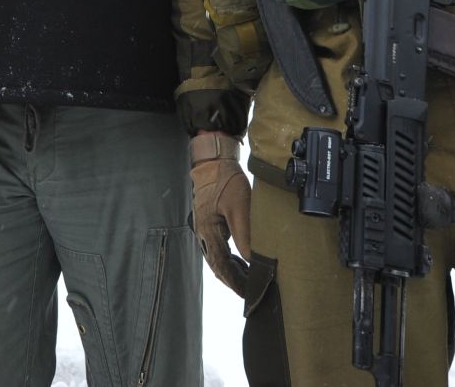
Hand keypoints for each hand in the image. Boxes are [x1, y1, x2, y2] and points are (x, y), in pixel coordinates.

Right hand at [190, 132, 251, 295]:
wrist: (214, 163)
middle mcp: (202, 234)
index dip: (235, 281)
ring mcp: (203, 230)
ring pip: (216, 259)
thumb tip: (252, 259)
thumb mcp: (240, 207)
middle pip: (217, 266)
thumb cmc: (226, 182)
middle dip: (232, 281)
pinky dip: (227, 260)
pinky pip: (216, 249)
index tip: (248, 291)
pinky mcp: (208, 225)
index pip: (222, 265)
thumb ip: (245, 236)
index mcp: (208, 231)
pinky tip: (239, 261)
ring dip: (230, 271)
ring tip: (246, 280)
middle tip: (248, 291)